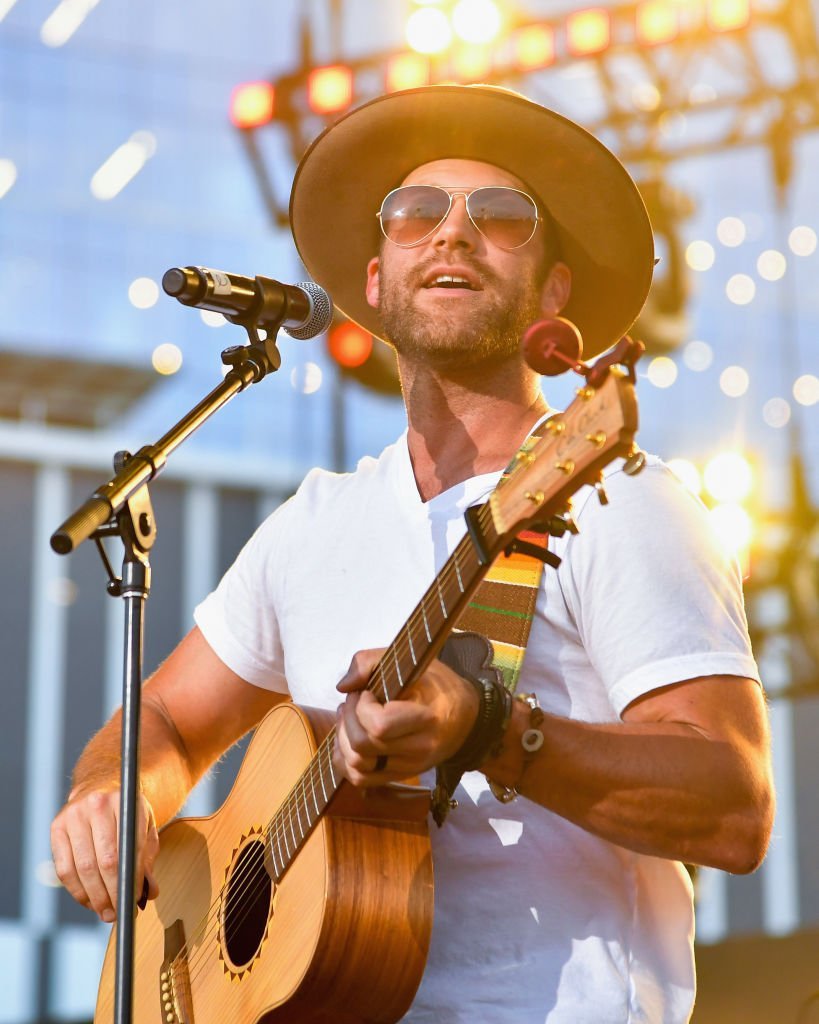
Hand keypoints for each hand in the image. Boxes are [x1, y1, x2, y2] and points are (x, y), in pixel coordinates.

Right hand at [50, 787, 159, 922]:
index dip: (131, 880)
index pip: (128, 849)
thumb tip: (151, 892)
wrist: (102, 785)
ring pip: (83, 868)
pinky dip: (76, 890)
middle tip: (119, 913)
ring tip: (105, 912)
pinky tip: (88, 900)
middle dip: (113, 893)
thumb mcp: (145, 826)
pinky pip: (64, 868)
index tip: (135, 900)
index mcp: (125, 802)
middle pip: (105, 861)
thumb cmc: (128, 812)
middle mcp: (97, 804)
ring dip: (94, 897)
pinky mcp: (57, 826)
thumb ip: (148, 857)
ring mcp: (74, 815)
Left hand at [334, 648, 478, 785]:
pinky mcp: (401, 775)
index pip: (380, 726)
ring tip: (350, 719)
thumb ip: (371, 661)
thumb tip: (343, 686)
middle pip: (363, 747)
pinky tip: (349, 740)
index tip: (367, 692)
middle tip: (353, 703)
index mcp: (427, 717)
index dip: (362, 708)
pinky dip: (346, 761)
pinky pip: (362, 780)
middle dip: (348, 721)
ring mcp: (410, 766)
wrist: (466, 719)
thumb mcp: (411, 660)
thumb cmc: (437, 685)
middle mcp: (420, 748)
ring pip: (358, 767)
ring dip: (343, 740)